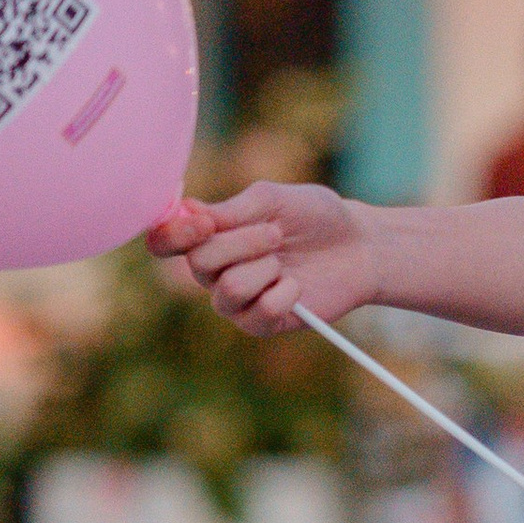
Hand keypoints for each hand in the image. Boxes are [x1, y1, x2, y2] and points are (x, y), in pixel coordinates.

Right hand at [149, 180, 378, 336]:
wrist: (359, 245)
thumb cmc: (314, 217)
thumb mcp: (272, 199)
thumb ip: (231, 208)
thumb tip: (189, 210)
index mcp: (209, 237)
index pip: (164, 243)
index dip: (175, 234)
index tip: (205, 222)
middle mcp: (215, 271)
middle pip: (198, 263)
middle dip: (241, 243)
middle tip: (275, 234)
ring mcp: (238, 301)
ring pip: (228, 289)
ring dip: (263, 268)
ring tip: (284, 261)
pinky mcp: (263, 324)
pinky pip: (260, 313)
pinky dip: (284, 294)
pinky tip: (297, 286)